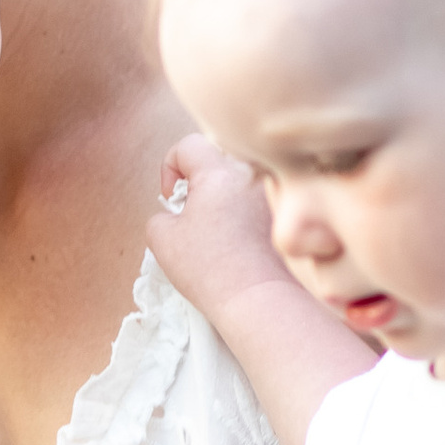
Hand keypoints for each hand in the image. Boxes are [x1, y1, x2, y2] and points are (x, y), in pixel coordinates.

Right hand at [148, 133, 297, 327]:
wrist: (257, 299)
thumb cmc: (211, 270)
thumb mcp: (162, 239)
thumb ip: (160, 214)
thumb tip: (173, 213)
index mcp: (219, 171)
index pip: (188, 146)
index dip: (170, 168)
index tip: (171, 197)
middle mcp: (251, 173)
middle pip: (218, 157)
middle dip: (200, 178)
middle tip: (194, 210)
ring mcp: (272, 192)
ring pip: (241, 177)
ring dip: (225, 193)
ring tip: (218, 227)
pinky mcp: (284, 214)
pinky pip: (259, 197)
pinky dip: (245, 209)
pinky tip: (240, 237)